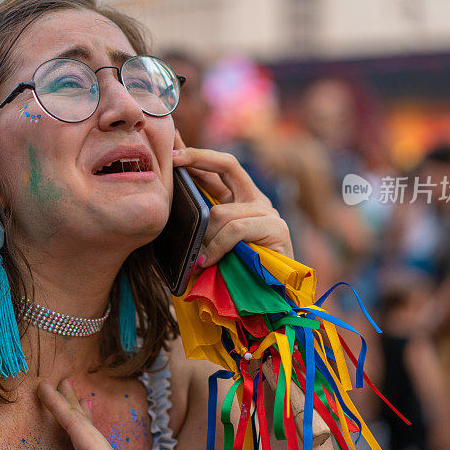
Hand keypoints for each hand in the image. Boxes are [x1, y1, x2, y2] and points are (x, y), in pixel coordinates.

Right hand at [22, 379, 117, 449]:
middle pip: (88, 424)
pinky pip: (97, 447)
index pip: (76, 422)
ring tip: (83, 402)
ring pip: (95, 435)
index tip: (44, 386)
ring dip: (84, 418)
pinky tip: (86, 438)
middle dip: (73, 403)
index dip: (57, 403)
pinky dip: (89, 436)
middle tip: (65, 382)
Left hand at [172, 135, 292, 267]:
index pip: (219, 168)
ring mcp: (268, 212)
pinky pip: (234, 229)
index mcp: (241, 200)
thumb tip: (174, 205)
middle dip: (197, 158)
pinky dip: (218, 247)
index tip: (174, 149)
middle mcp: (256, 200)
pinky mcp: (275, 228)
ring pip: (221, 212)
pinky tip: (209, 262)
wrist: (268, 300)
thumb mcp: (210, 243)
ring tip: (201, 259)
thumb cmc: (235, 274)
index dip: (197, 156)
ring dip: (207, 238)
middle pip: (227, 164)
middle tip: (174, 160)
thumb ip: (200, 225)